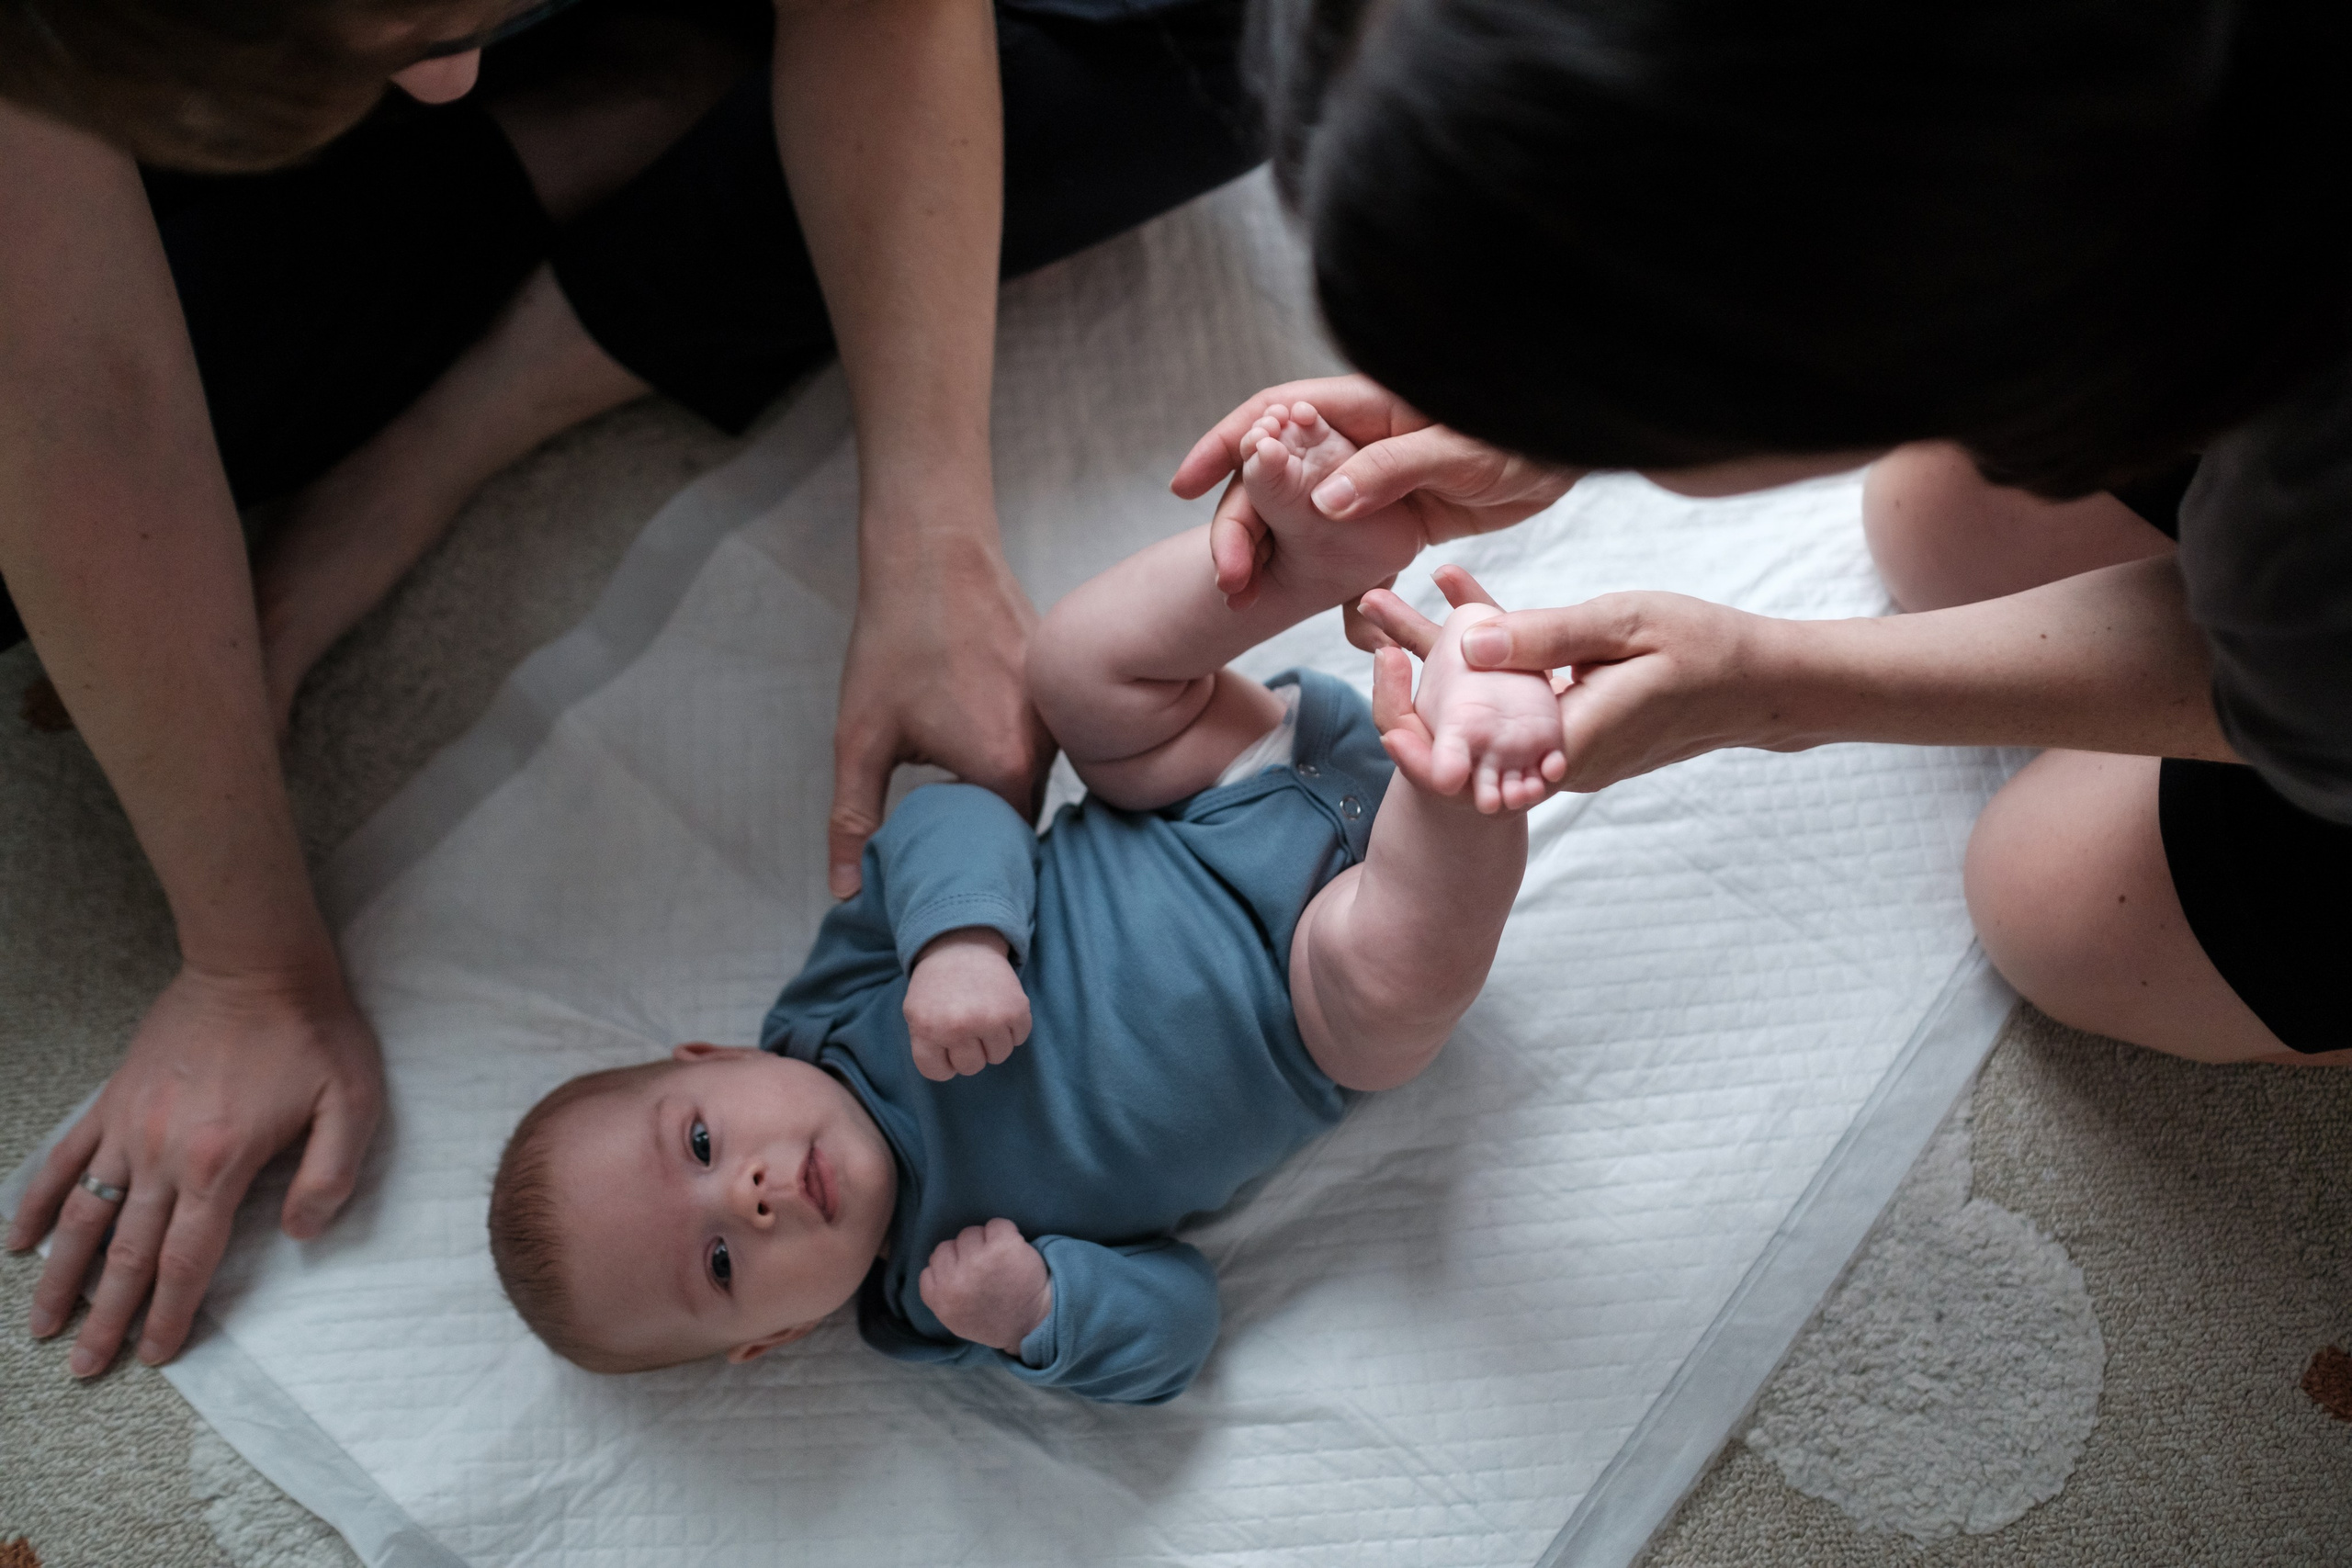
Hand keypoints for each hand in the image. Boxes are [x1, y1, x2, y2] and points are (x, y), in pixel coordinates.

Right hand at [7, 958, 384, 1376]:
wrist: (257, 963)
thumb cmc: (313, 1033)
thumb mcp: (353, 1104)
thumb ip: (329, 1177)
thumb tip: (298, 1237)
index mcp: (219, 1164)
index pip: (186, 1260)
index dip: (168, 1314)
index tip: (152, 1356)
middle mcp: (161, 1154)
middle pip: (126, 1255)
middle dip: (105, 1317)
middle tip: (83, 1368)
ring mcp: (128, 1126)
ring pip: (84, 1216)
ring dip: (61, 1276)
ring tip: (40, 1327)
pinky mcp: (113, 1098)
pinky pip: (64, 1158)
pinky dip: (38, 1200)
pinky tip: (19, 1240)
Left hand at [831, 513, 1053, 897]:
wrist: (934, 553)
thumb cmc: (897, 640)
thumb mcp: (861, 739)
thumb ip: (856, 821)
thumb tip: (848, 891)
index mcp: (1005, 768)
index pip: (1003, 850)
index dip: (973, 864)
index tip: (945, 871)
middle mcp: (1049, 745)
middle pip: (1022, 814)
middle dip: (985, 827)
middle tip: (941, 830)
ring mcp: (1059, 710)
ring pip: (1035, 772)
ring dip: (999, 780)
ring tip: (954, 775)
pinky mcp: (1058, 682)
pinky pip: (1044, 732)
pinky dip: (1012, 739)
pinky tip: (973, 722)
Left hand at [903, 928, 1031, 1080]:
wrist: (962, 944)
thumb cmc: (936, 985)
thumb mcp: (915, 1013)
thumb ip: (926, 1044)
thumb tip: (950, 1069)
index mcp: (927, 1030)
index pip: (938, 1073)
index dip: (943, 1061)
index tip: (945, 1043)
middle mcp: (958, 1027)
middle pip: (970, 1067)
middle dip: (968, 1050)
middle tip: (965, 1024)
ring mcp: (989, 1019)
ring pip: (998, 1056)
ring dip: (992, 1041)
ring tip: (983, 1016)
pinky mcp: (1016, 1010)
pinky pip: (1019, 1039)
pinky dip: (1012, 1028)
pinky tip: (999, 1008)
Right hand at [917, 1218, 1051, 1353]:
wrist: (1036, 1321)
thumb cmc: (996, 1320)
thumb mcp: (955, 1319)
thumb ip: (941, 1294)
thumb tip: (934, 1266)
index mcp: (941, 1299)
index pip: (930, 1268)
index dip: (950, 1268)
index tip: (967, 1277)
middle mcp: (955, 1280)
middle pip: (948, 1246)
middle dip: (965, 1254)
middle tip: (985, 1269)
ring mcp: (978, 1261)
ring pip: (970, 1233)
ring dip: (985, 1242)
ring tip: (999, 1261)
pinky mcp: (1002, 1246)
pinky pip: (997, 1224)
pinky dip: (1006, 1232)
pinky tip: (1013, 1250)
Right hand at [1171, 374, 1577, 610]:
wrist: (1575, 450)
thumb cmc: (1527, 432)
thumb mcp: (1461, 450)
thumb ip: (1392, 470)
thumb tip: (1323, 498)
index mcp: (1365, 404)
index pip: (1274, 414)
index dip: (1225, 446)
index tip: (1187, 485)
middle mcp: (1357, 437)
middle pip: (1273, 475)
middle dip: (1240, 524)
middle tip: (1229, 579)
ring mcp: (1372, 476)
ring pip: (1297, 513)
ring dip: (1268, 552)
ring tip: (1246, 596)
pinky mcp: (1394, 513)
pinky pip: (1337, 540)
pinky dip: (1313, 569)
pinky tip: (1294, 598)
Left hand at [1359, 573, 1787, 793]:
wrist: (1758, 684)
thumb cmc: (1702, 646)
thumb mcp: (1622, 626)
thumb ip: (1545, 637)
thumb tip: (1467, 646)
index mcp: (1562, 744)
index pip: (1470, 744)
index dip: (1415, 711)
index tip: (1375, 655)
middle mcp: (1555, 761)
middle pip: (1465, 721)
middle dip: (1411, 664)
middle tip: (1366, 605)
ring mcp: (1565, 752)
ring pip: (1487, 706)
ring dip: (1441, 655)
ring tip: (1389, 602)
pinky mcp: (1573, 735)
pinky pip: (1516, 698)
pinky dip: (1489, 657)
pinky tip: (1460, 604)